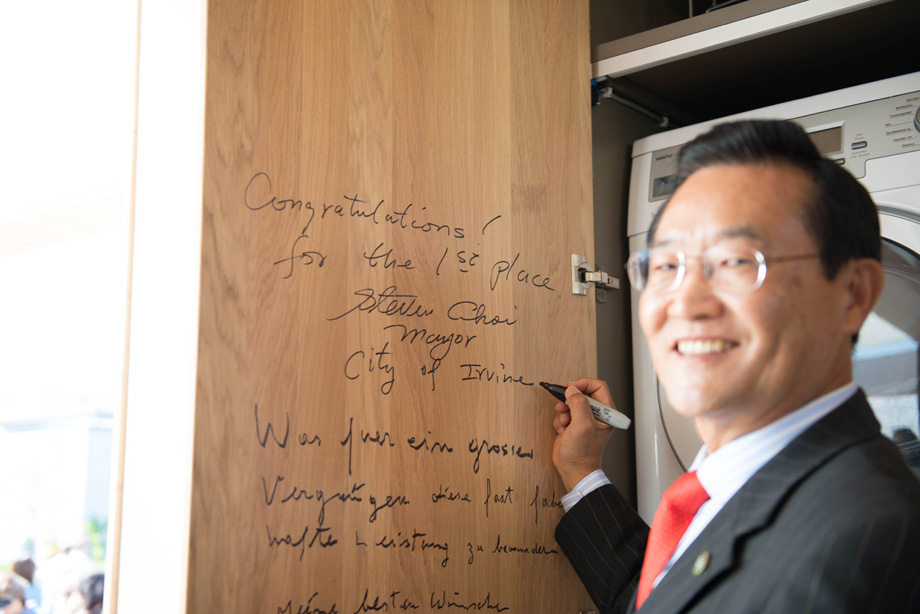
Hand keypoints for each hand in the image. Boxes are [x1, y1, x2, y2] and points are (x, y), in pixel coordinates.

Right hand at [551, 377, 615, 491]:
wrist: (573, 469)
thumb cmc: (583, 454)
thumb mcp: (582, 426)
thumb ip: (578, 404)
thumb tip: (572, 390)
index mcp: (607, 413)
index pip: (598, 387)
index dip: (583, 384)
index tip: (571, 387)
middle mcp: (597, 415)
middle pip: (582, 393)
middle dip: (570, 399)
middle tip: (564, 406)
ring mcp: (585, 419)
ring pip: (571, 402)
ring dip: (564, 410)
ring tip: (564, 422)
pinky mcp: (574, 424)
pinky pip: (564, 412)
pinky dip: (560, 420)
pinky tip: (563, 430)